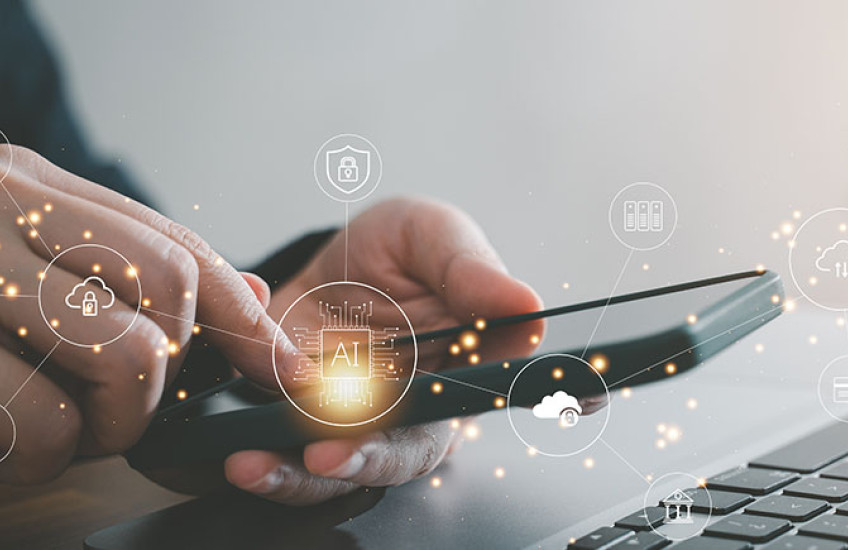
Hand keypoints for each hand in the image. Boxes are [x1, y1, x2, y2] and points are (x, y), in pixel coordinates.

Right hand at [0, 146, 285, 482]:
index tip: (281, 366)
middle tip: (122, 407)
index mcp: (26, 189)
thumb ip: (127, 267)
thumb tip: (247, 300)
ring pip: (119, 359)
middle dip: (164, 373)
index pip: (174, 248)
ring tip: (59, 427)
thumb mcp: (25, 252)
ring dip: (107, 422)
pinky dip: (41, 457)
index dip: (240, 316)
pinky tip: (6, 442)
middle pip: (161, 294)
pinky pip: (35, 426)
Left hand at [224, 197, 543, 504]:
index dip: (501, 413)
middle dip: (365, 459)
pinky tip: (232, 444)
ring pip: (333, 468)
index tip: (529, 414)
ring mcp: (351, 419)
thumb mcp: (430, 236)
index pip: (490, 397)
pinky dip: (253, 449)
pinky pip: (278, 449)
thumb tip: (526, 304)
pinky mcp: (296, 419)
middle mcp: (410, 405)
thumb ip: (468, 270)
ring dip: (295, 473)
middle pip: (402, 452)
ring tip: (254, 464)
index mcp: (461, 362)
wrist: (327, 259)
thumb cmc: (395, 251)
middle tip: (329, 454)